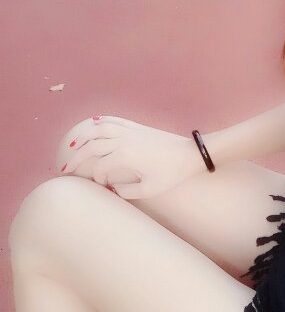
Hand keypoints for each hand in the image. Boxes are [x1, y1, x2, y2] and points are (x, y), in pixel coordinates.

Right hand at [61, 116, 203, 199]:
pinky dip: (102, 121)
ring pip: (99, 129)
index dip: (96, 178)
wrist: (190, 154)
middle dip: (76, 158)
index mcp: (124, 156)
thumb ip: (126, 191)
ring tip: (74, 146)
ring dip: (84, 136)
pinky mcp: (137, 126)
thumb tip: (112, 188)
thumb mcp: (149, 189)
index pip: (99, 166)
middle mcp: (123, 140)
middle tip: (66, 169)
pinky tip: (94, 124)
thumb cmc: (171, 173)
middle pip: (91, 146)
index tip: (102, 186)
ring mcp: (130, 130)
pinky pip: (115, 120)